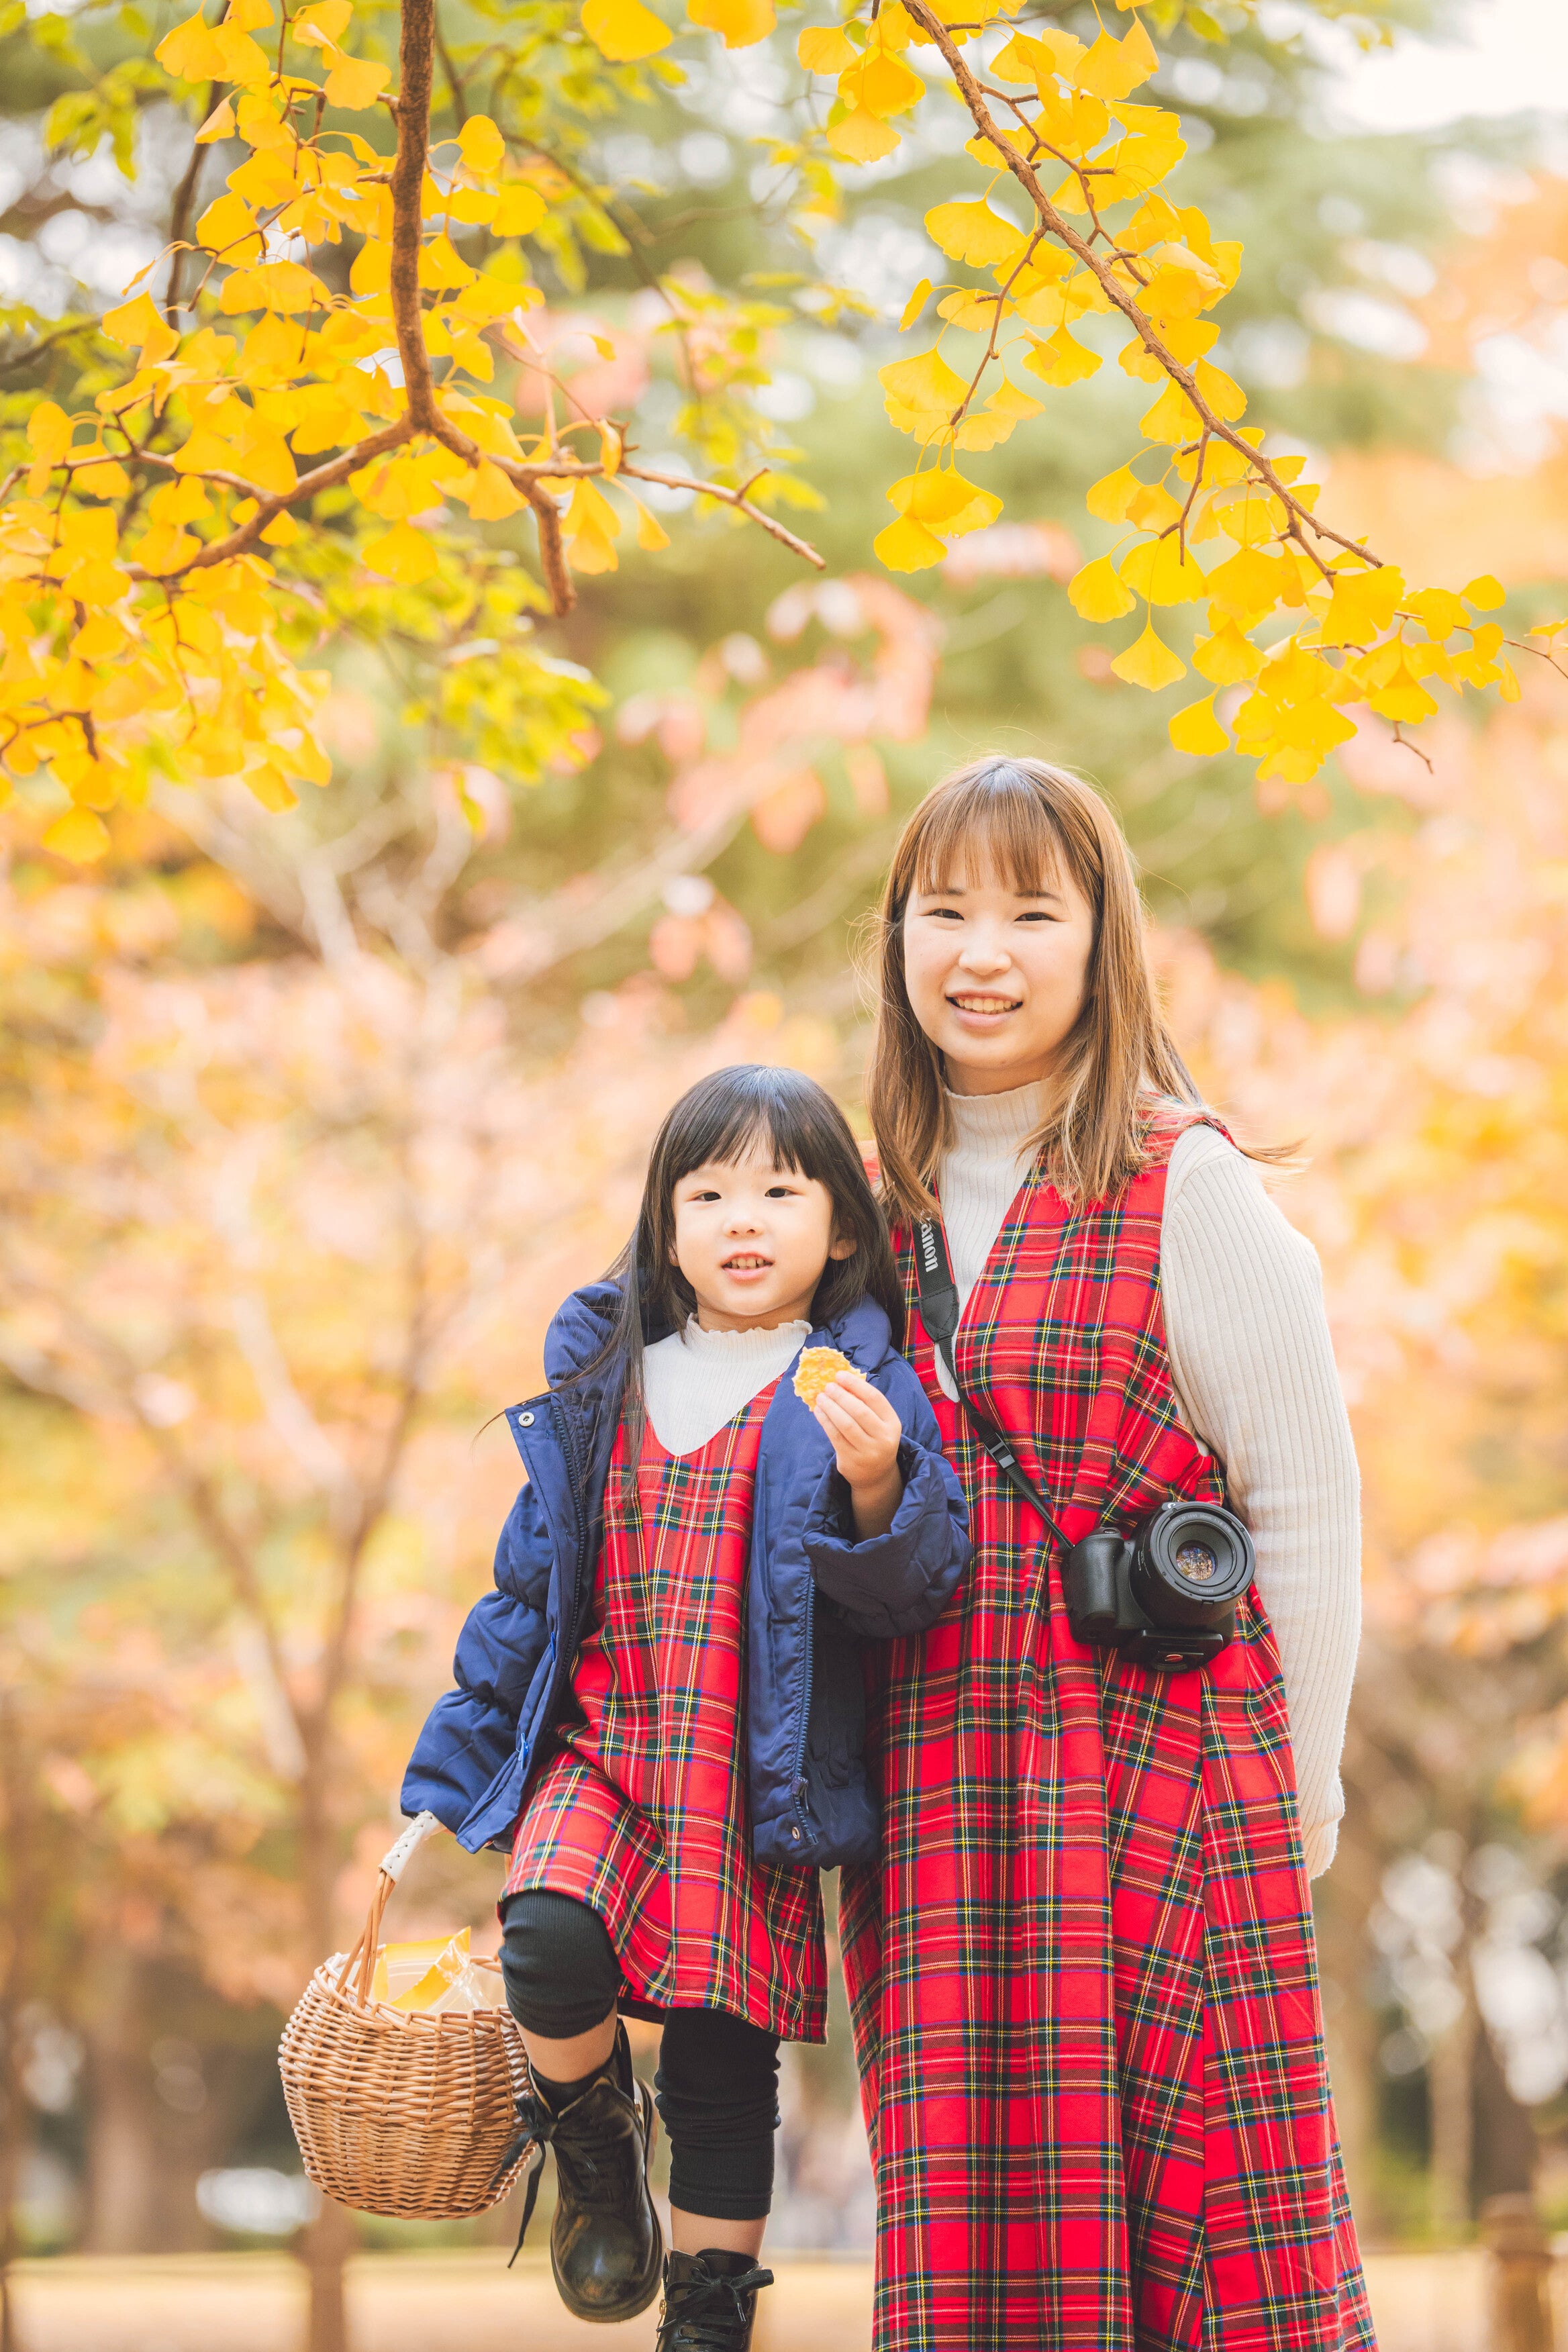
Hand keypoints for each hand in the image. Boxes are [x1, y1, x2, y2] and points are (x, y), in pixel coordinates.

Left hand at [812, 1370, 904, 1539]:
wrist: (875, 1475)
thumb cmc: (874, 1440)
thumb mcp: (879, 1424)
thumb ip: (865, 1404)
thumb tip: (841, 1380)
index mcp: (893, 1424)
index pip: (874, 1398)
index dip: (856, 1385)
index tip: (840, 1375)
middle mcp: (883, 1438)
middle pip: (859, 1411)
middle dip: (840, 1396)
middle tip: (827, 1386)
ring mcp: (868, 1451)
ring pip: (845, 1424)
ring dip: (830, 1407)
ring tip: (820, 1397)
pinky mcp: (851, 1460)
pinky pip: (835, 1436)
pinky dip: (825, 1421)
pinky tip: (818, 1412)